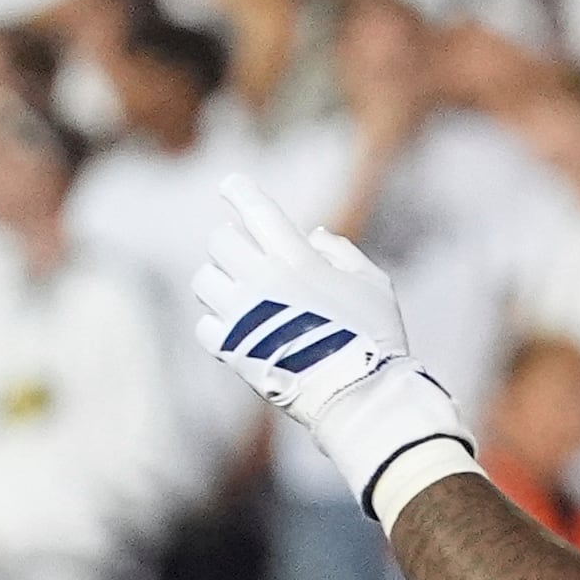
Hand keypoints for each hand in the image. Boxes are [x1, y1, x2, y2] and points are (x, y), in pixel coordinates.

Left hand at [194, 176, 410, 415]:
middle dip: (233, 242)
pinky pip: (205, 324)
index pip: (256, 211)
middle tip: (250, 256)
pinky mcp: (232, 349)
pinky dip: (219, 322)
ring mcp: (242, 315)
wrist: (361, 395)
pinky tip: (241, 328)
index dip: (239, 192)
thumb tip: (311, 234)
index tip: (231, 185)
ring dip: (221, 281)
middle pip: (220, 240)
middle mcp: (263, 281)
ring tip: (244, 295)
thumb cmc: (375, 338)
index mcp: (299, 261)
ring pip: (204, 279)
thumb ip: (342, 254)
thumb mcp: (374, 286)